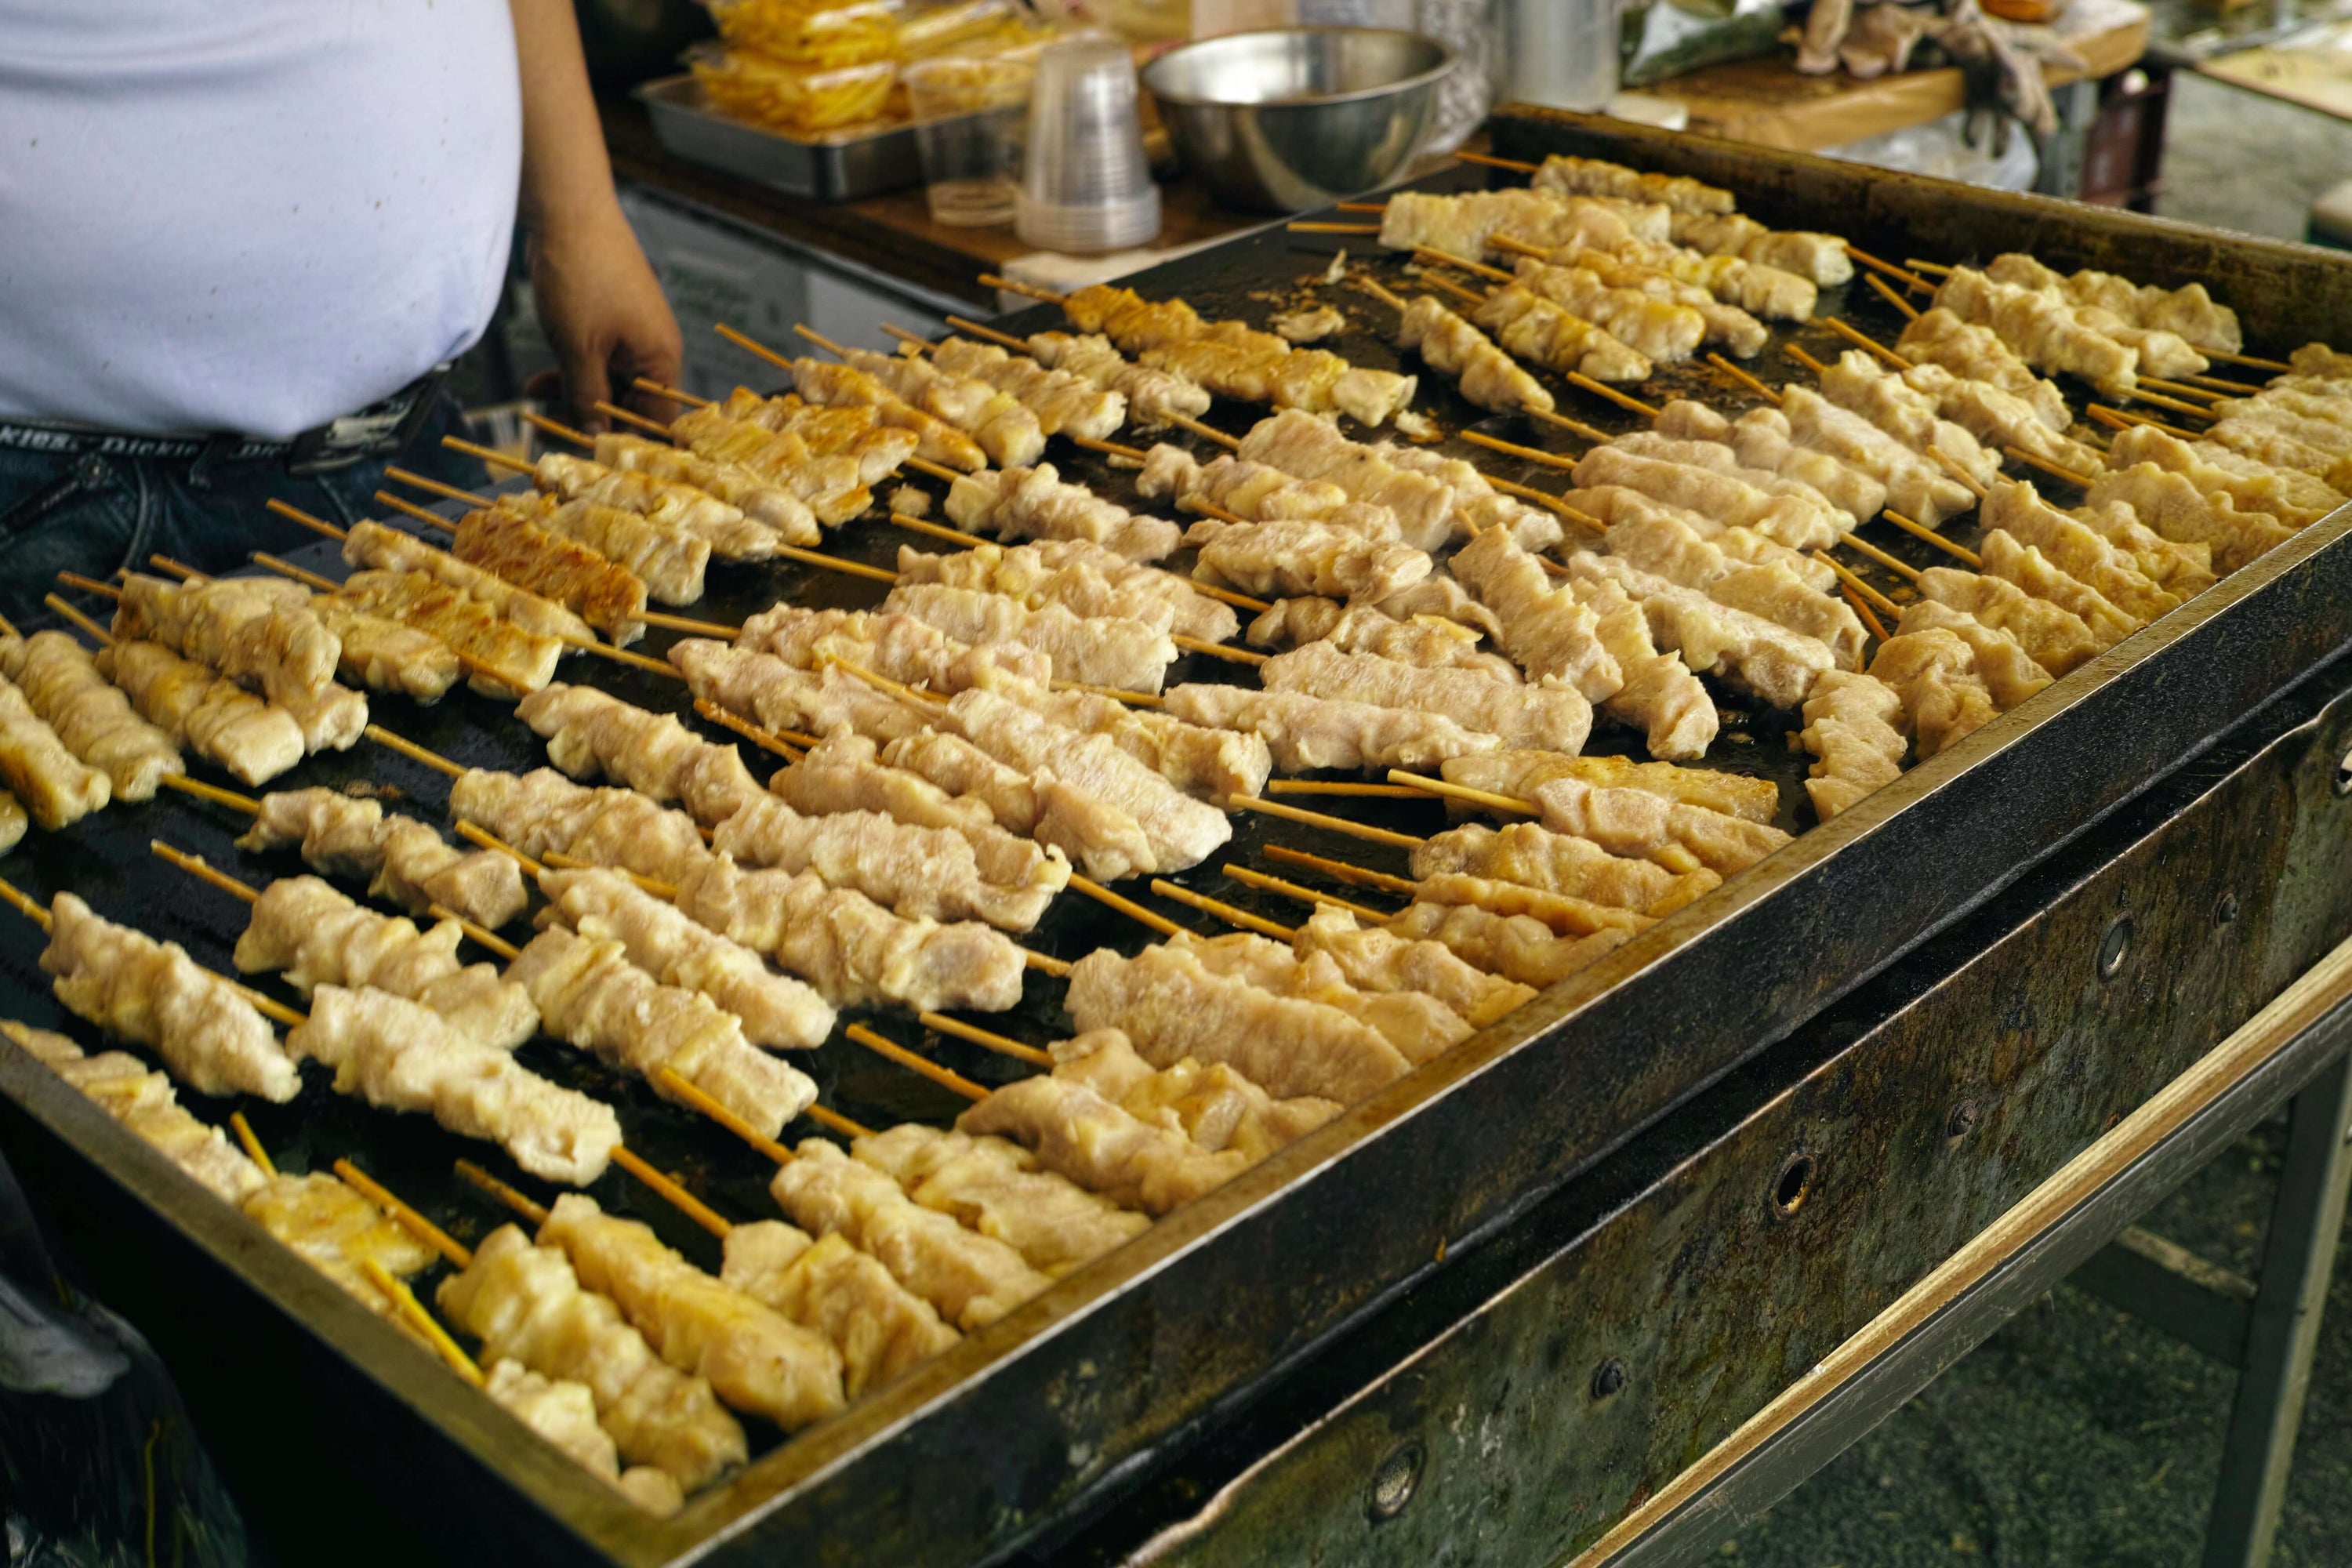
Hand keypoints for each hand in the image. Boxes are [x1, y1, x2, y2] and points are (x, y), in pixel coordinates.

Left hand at [526, 209, 683, 432]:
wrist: (569, 212)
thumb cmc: (582, 278)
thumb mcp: (578, 350)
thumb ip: (587, 397)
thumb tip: (594, 436)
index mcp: (661, 360)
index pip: (656, 421)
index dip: (627, 442)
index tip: (593, 458)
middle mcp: (655, 349)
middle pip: (631, 403)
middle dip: (593, 417)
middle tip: (555, 432)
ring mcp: (634, 333)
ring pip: (608, 381)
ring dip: (575, 392)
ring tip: (536, 398)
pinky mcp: (612, 319)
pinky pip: (597, 358)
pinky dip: (572, 369)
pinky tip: (540, 379)